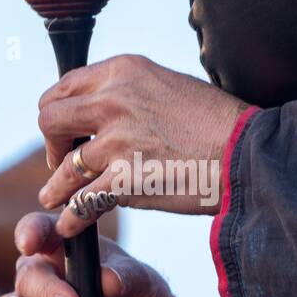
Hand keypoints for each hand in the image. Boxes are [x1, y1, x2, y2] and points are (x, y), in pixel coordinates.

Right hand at [0, 211, 188, 296]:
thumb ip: (124, 278)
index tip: (31, 242)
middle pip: (29, 274)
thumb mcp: (141, 281)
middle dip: (46, 289)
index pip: (41, 230)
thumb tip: (108, 281)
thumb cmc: (140, 296)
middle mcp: (44, 274)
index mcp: (66, 246)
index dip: (32, 232)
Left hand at [36, 54, 246, 235]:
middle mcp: (114, 100)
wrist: (246, 153)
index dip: (57, 110)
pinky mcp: (126, 181)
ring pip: (63, 167)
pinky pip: (83, 202)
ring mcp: (117, 141)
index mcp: (124, 71)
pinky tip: (71, 225)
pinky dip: (73, 218)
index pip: (65, 85)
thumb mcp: (170, 85)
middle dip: (50, 143)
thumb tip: (107, 107)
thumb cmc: (217, 122)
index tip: (64, 129)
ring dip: (56, 186)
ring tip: (52, 196)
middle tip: (59, 159)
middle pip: (50, 120)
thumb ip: (132, 91)